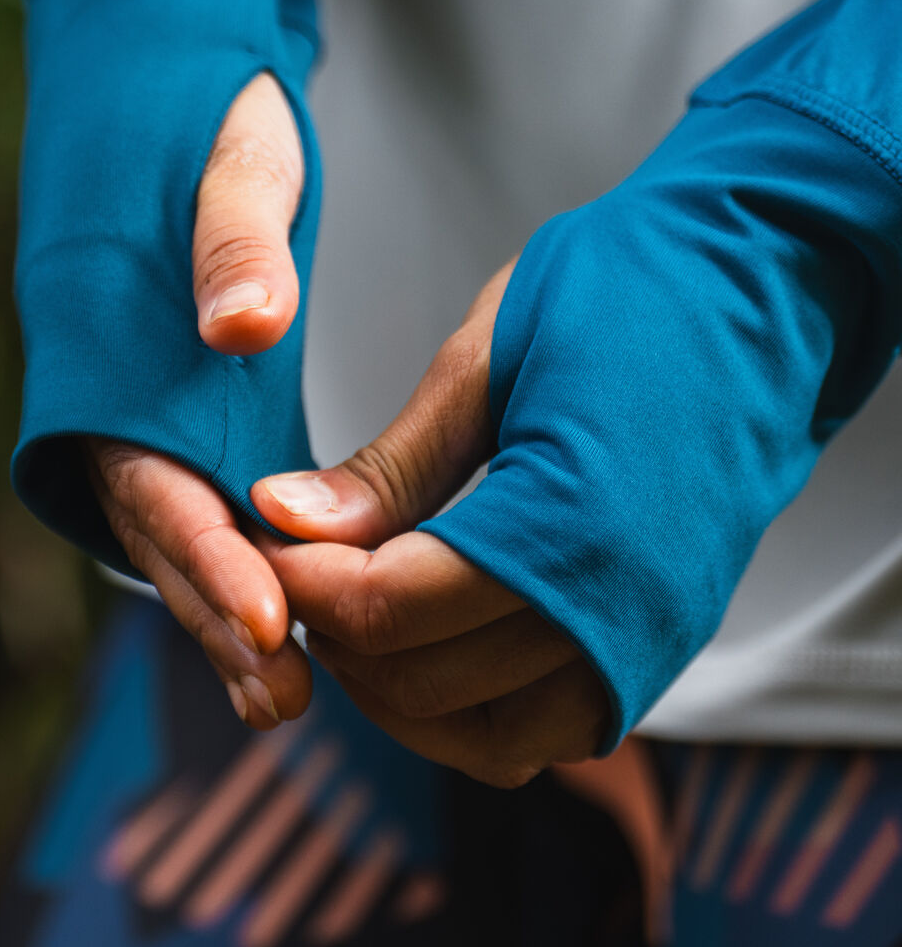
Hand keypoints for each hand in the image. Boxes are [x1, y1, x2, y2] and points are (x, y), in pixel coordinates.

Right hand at [86, 72, 311, 729]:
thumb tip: (242, 327)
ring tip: (287, 694)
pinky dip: (247, 560)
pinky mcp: (198, 402)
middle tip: (287, 697)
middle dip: (222, 613)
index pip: (154, 479)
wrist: (173, 73)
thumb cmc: (200, 113)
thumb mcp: (228, 158)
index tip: (269, 619)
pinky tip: (292, 616)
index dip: (205, 554)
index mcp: (113, 351)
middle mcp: (124, 395)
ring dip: (232, 607)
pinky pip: (212, 497)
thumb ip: (232, 240)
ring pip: (186, 530)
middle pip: (164, 531)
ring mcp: (157, 405)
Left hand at [249, 264, 610, 785]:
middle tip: (296, 559)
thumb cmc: (629, 290)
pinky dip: (473, 705)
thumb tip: (285, 517)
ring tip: (355, 599)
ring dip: (399, 687)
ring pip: (485, 738)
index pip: (390, 611)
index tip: (260, 537)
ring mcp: (651, 639)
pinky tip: (434, 630)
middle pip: (426, 684)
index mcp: (569, 527)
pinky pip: (549, 726)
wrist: (764, 285)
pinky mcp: (661, 640)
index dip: (302, 583)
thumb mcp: (486, 355)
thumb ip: (391, 465)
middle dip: (337, 632)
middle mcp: (618, 611)